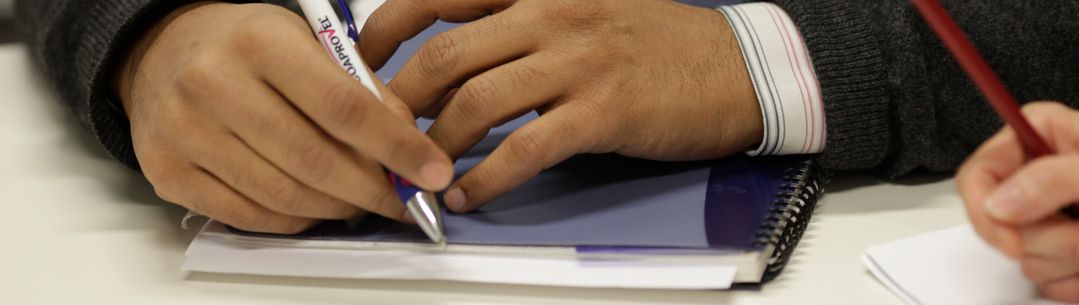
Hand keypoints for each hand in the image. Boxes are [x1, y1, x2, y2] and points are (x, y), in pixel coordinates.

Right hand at [114, 3, 453, 232]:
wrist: (162, 52)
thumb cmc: (247, 46)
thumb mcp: (308, 43)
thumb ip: (360, 90)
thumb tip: (410, 149)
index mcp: (260, 42)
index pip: (345, 108)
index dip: (398, 148)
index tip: (433, 172)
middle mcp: (214, 83)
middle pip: (316, 160)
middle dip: (372, 189)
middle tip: (403, 200)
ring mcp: (184, 132)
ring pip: (285, 195)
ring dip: (338, 208)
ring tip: (362, 202)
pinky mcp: (167, 172)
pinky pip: (249, 216)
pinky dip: (295, 219)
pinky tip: (318, 207)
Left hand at [360, 0, 760, 210]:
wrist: (733, 66)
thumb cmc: (653, 42)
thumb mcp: (581, 10)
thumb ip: (519, 26)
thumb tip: (453, 63)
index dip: (390, 26)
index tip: (364, 57)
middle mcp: (550, 14)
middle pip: (445, 56)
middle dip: (400, 101)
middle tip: (384, 133)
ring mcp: (577, 62)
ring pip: (476, 104)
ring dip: (435, 146)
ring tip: (421, 172)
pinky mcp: (601, 111)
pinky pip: (524, 149)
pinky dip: (486, 178)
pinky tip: (469, 194)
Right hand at [956, 102, 1078, 301]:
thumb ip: (1051, 178)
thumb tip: (998, 204)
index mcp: (1038, 135)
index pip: (975, 175)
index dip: (986, 212)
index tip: (1013, 242)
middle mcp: (1035, 174)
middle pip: (999, 223)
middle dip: (1049, 240)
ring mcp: (1046, 217)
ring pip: (1025, 259)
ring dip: (1071, 261)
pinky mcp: (1059, 252)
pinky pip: (1047, 282)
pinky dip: (1078, 282)